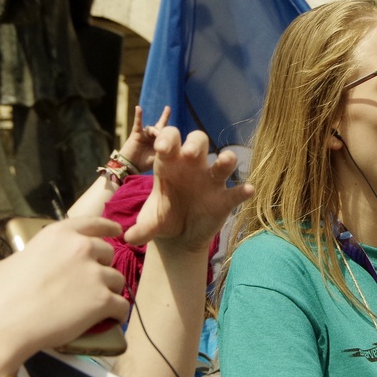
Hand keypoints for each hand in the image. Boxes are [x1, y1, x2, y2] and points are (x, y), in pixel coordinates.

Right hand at [0, 217, 129, 363]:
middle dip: (102, 266)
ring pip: (117, 279)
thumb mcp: (17, 259)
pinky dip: (117, 313)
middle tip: (90, 282)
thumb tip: (40, 263)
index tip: (117, 231)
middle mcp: (81, 248)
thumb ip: (38, 254)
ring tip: (98, 305)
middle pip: (107, 253)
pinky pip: (122, 304)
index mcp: (59, 234)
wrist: (6, 322)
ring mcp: (94, 273)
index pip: (92, 223)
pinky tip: (111, 318)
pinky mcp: (102, 299)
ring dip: (110, 290)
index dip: (108, 227)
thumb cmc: (2, 293)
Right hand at [117, 105, 169, 172]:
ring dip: (155, 131)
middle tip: (168, 108)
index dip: (170, 130)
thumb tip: (169, 142)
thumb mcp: (158, 157)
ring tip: (157, 135)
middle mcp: (151, 137)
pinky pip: (138, 123)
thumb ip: (163, 148)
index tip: (177, 126)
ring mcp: (144, 135)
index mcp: (157, 143)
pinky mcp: (136, 134)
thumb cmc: (144, 163)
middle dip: (164, 116)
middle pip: (159, 125)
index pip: (165, 134)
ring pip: (152, 128)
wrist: (130, 166)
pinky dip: (138, 116)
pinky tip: (138, 108)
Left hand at [124, 127, 253, 250]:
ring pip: (223, 162)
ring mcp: (211, 181)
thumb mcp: (150, 224)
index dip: (166, 139)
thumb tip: (128, 238)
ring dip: (226, 159)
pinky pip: (236, 192)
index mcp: (169, 164)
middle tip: (190, 153)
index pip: (169, 140)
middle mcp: (192, 167)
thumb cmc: (164, 218)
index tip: (161, 147)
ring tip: (225, 161)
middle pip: (198, 140)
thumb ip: (141, 229)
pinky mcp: (225, 199)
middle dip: (195, 144)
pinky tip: (248, 190)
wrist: (179, 237)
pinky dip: (243, 191)